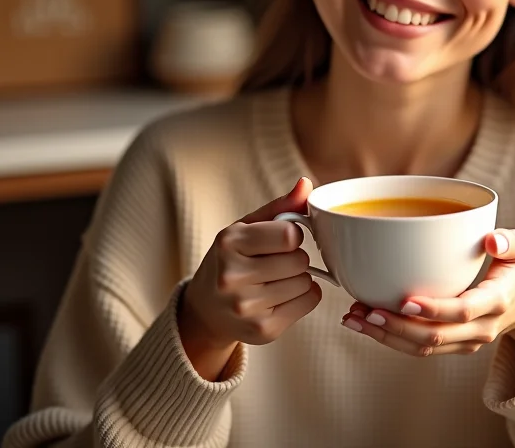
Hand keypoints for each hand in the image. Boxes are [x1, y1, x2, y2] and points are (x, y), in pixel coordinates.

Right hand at [179, 177, 321, 379]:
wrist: (206, 310)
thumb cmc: (232, 259)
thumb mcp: (247, 227)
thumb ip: (280, 206)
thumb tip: (307, 184)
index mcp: (229, 243)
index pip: (289, 234)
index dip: (292, 235)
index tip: (281, 239)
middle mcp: (232, 277)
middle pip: (300, 259)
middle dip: (294, 257)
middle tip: (274, 262)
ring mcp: (246, 308)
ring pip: (306, 281)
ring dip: (299, 277)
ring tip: (274, 280)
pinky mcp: (262, 331)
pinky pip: (309, 301)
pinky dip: (304, 296)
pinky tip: (281, 296)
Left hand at [340, 229, 514, 370]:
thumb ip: (511, 242)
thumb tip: (492, 239)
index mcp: (496, 303)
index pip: (462, 311)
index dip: (433, 309)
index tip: (404, 299)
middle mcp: (481, 329)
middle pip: (435, 337)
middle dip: (396, 327)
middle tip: (364, 310)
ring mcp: (466, 342)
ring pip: (423, 348)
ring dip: (386, 336)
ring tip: (355, 318)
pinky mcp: (454, 346)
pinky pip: (420, 348)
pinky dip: (392, 339)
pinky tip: (367, 323)